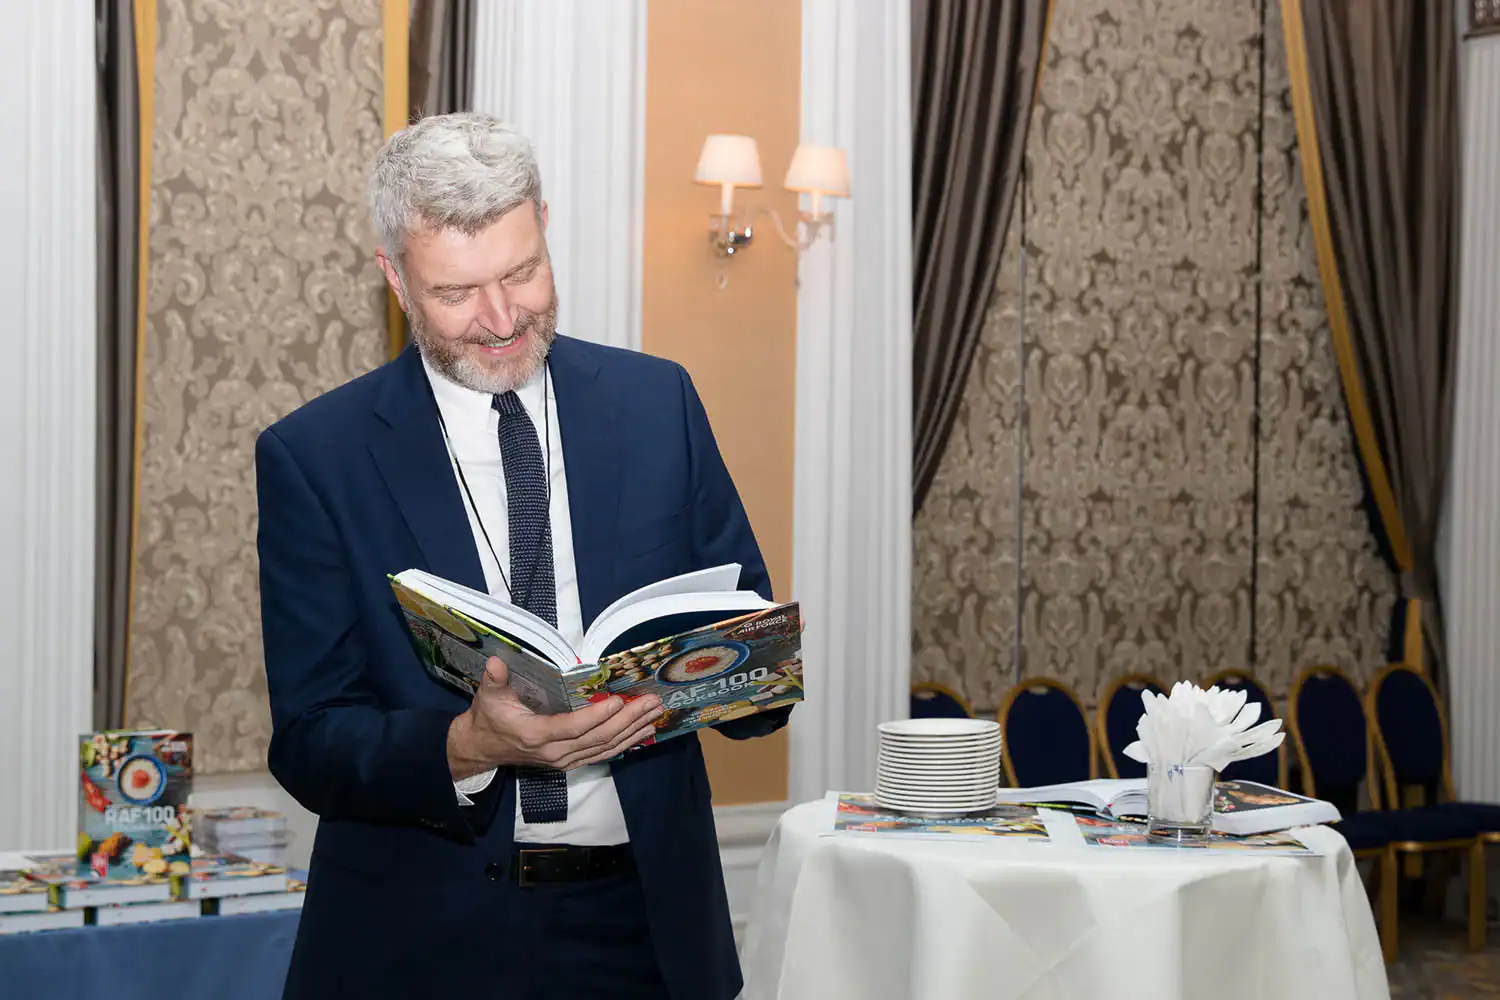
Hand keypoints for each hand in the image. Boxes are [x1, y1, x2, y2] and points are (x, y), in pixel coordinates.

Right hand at [447, 657, 663, 779]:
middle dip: (628, 720)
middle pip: (598, 738)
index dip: (596, 716)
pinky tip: (643, 732)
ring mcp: (566, 759)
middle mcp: (555, 752)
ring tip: (655, 714)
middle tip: (651, 702)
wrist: (484, 748)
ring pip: (606, 747)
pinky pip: (604, 754)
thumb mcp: (488, 696)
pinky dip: (626, 743)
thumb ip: (494, 680)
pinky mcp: (572, 761)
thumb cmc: (490, 717)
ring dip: (633, 731)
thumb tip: (495, 662)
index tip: (617, 700)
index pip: (573, 727)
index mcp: (537, 734)